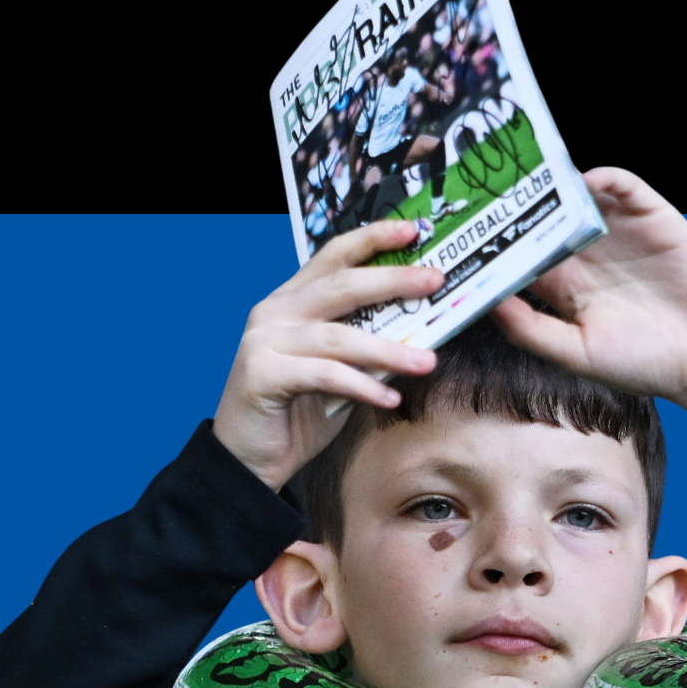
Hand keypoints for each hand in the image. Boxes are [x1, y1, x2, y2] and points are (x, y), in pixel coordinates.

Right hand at [214, 219, 444, 489]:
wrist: (250, 458)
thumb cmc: (301, 409)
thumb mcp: (342, 368)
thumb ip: (368, 342)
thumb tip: (426, 326)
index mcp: (294, 300)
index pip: (334, 256)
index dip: (372, 239)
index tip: (412, 229)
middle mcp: (275, 311)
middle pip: (342, 286)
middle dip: (393, 280)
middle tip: (436, 280)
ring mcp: (263, 341)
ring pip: (339, 336)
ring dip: (390, 350)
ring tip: (428, 361)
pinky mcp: (260, 374)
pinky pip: (324, 375)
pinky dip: (361, 385)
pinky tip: (389, 397)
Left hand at [491, 168, 686, 453]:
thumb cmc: (646, 364)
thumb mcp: (576, 354)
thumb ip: (529, 329)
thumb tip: (485, 298)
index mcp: (564, 288)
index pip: (518, 254)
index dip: (491, 242)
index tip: (458, 229)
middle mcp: (587, 255)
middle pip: (541, 217)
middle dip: (514, 200)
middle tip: (482, 180)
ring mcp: (620, 234)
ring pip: (578, 196)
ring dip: (554, 184)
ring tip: (528, 170)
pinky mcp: (654, 218)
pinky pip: (626, 187)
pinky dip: (605, 178)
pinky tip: (587, 180)